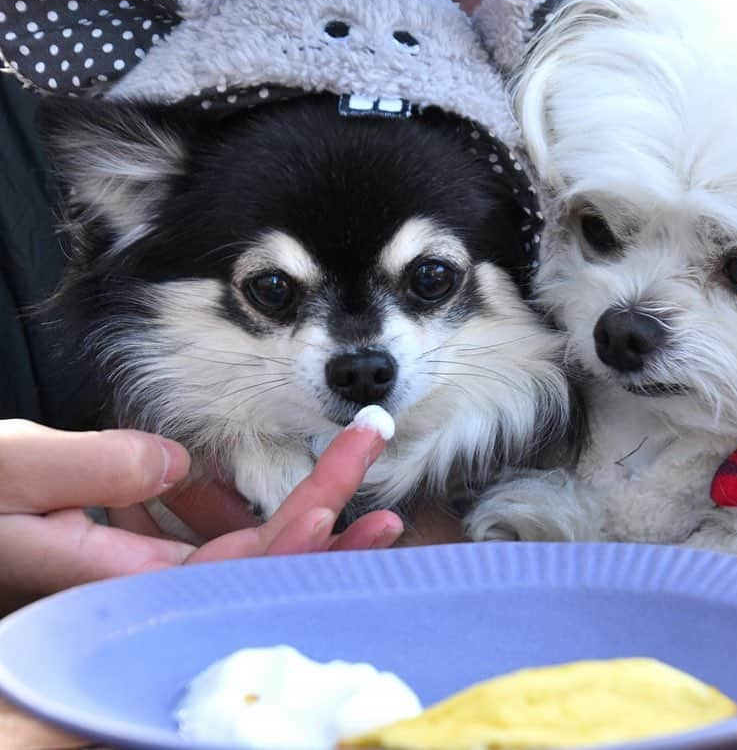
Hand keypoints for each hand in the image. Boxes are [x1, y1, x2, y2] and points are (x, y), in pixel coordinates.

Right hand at [0, 420, 402, 615]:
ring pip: (239, 552)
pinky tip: (254, 482)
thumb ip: (88, 467)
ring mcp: (143, 570)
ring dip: (299, 517)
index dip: (287, 545)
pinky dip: (237, 506)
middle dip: (323, 522)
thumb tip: (172, 464)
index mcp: (113, 582)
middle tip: (384, 496)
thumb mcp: (9, 470)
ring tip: (352, 475)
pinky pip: (204, 534)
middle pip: (256, 564)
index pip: (226, 572)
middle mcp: (141, 588)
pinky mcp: (138, 549)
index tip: (335, 506)